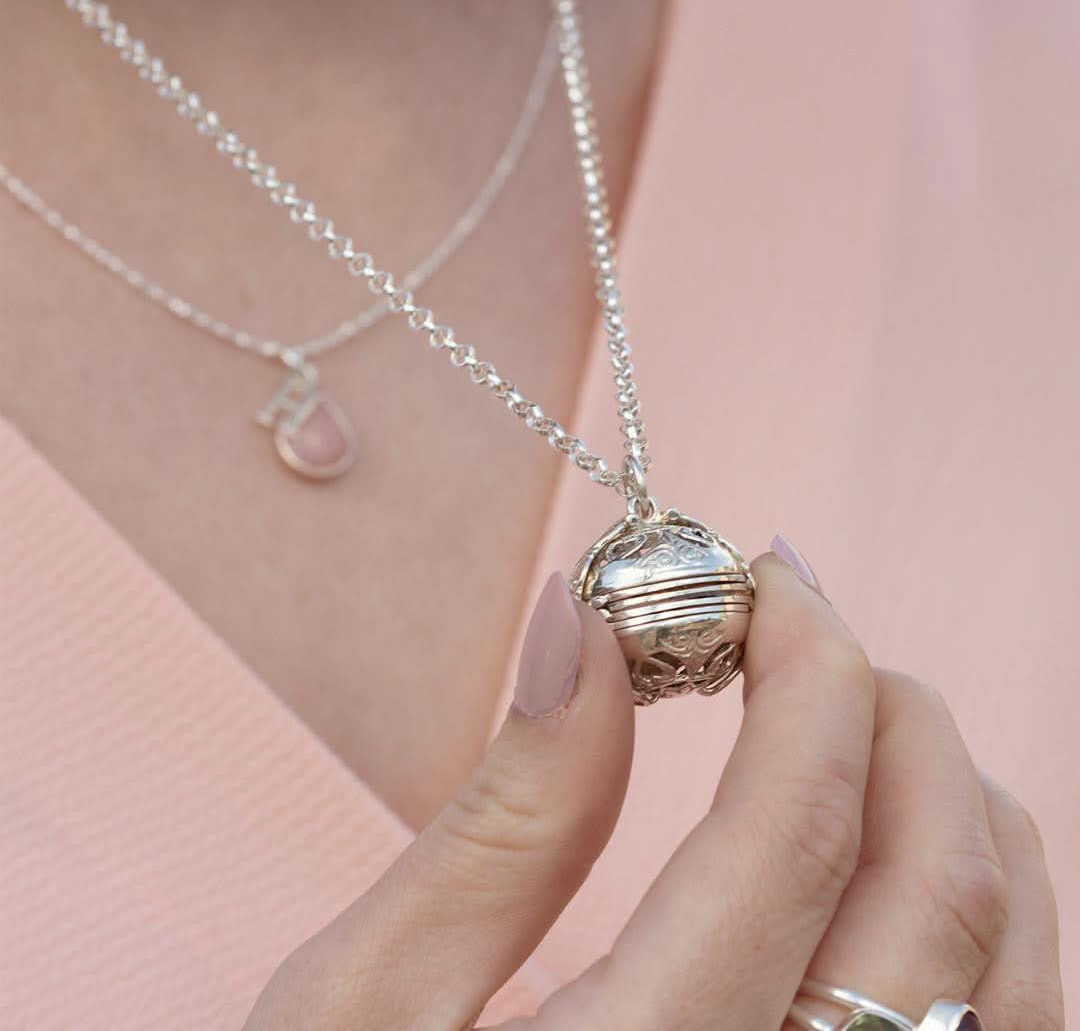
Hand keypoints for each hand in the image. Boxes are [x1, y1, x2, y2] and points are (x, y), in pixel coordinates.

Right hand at [243, 552, 1063, 1029]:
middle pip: (938, 888)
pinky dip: (990, 926)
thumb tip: (584, 627)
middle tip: (815, 630)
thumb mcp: (368, 999)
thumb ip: (503, 814)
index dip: (808, 669)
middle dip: (897, 715)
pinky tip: (911, 858)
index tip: (769, 579)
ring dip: (964, 810)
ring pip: (1011, 981)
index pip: (798, 826)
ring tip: (872, 715)